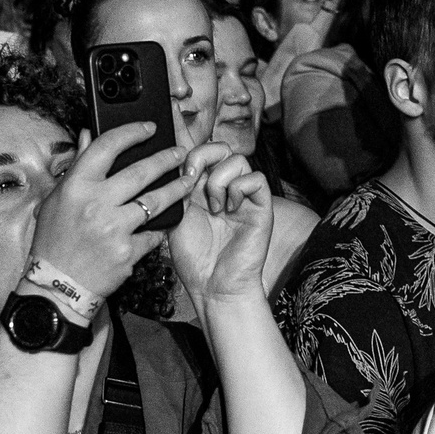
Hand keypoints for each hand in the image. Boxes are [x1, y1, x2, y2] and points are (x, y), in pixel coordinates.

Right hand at [29, 123, 196, 300]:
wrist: (57, 286)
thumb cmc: (54, 241)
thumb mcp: (56, 199)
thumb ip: (77, 165)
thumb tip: (89, 134)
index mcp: (76, 187)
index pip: (107, 147)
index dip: (131, 132)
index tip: (149, 128)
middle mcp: (96, 204)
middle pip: (141, 171)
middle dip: (166, 158)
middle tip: (180, 152)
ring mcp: (114, 229)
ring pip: (156, 200)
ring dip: (177, 187)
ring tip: (188, 179)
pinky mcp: (128, 252)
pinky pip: (154, 233)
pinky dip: (162, 227)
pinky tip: (170, 218)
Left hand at [166, 142, 274, 304]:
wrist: (213, 286)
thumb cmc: (194, 258)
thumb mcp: (176, 216)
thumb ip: (177, 188)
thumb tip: (173, 161)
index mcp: (202, 189)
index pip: (201, 152)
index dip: (190, 151)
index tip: (178, 170)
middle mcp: (224, 189)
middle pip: (220, 147)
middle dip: (203, 157)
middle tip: (192, 179)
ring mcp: (244, 197)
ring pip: (238, 159)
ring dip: (219, 180)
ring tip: (214, 207)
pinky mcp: (261, 207)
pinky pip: (256, 178)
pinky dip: (239, 189)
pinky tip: (230, 210)